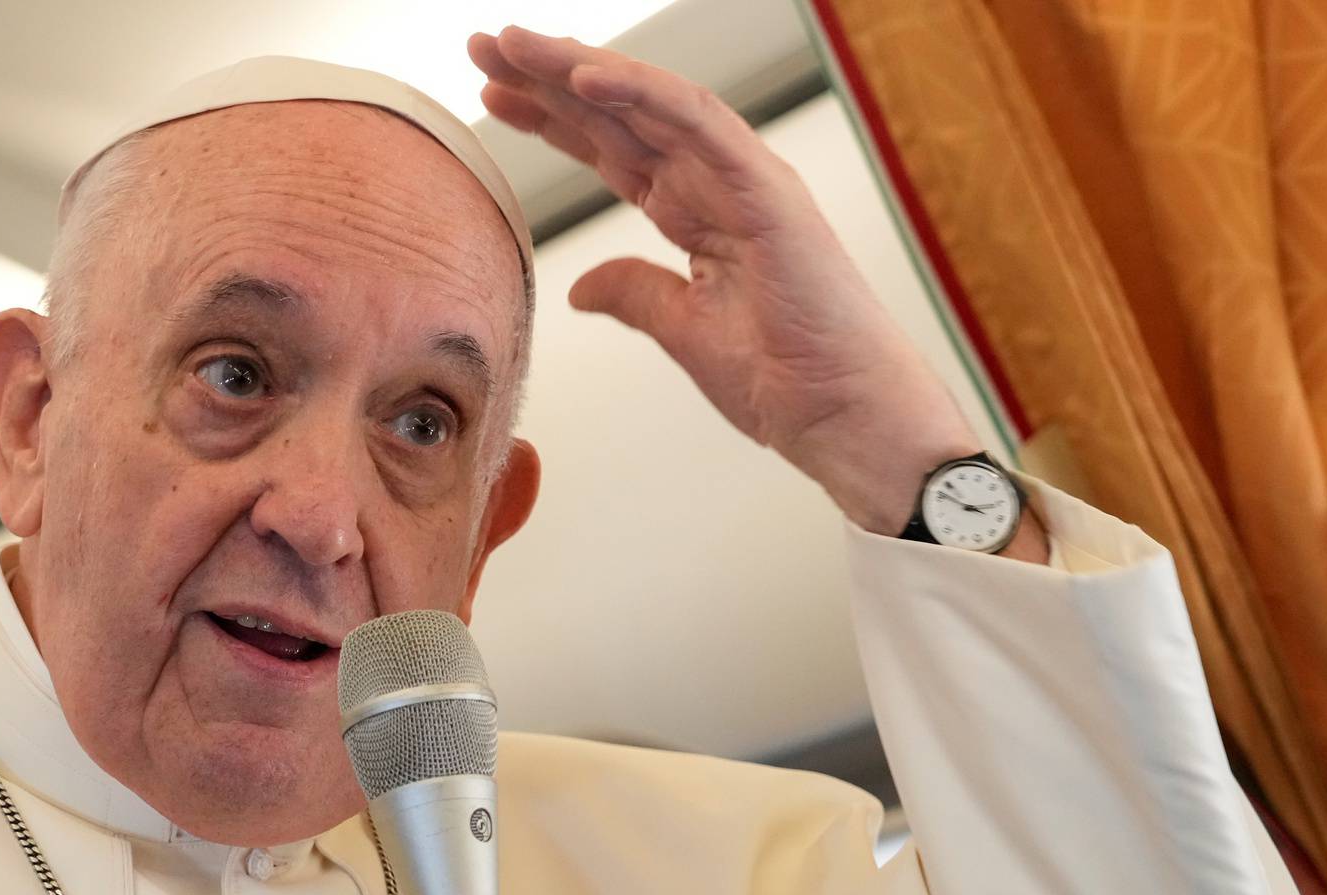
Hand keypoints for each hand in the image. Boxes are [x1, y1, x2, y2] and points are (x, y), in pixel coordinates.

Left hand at [471, 27, 1046, 558]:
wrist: (845, 417)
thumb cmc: (786, 381)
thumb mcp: (683, 333)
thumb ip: (634, 294)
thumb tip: (581, 287)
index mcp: (698, 212)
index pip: (612, 148)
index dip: (551, 119)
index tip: (492, 98)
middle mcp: (719, 182)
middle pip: (620, 114)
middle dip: (547, 78)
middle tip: (481, 49)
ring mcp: (744, 178)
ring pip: (649, 101)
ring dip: (577, 69)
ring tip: (511, 45)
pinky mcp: (766, 188)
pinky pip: (695, 121)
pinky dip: (639, 93)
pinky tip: (582, 76)